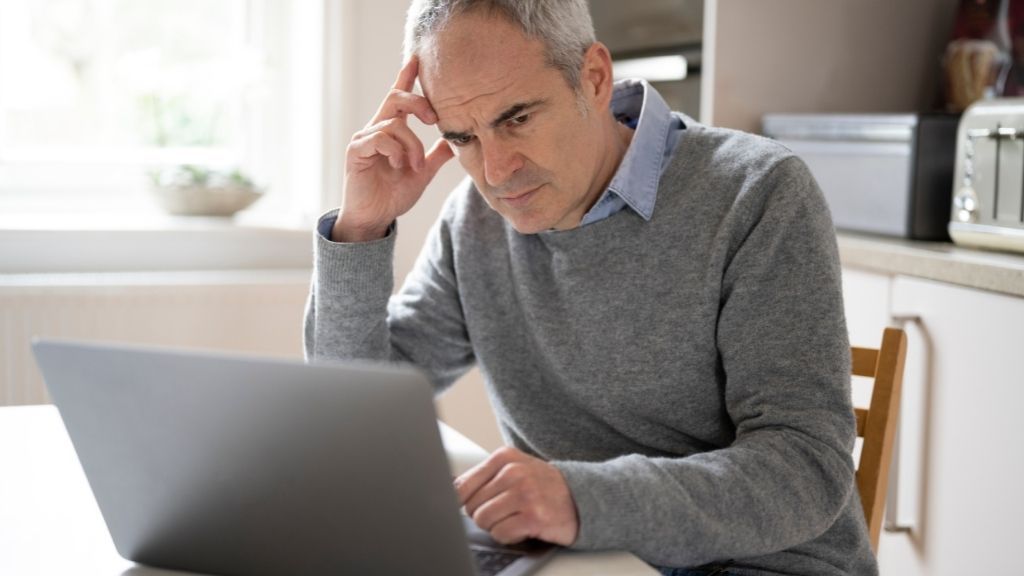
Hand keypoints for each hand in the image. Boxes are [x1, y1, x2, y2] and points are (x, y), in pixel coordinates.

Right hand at [335, 57, 454, 241]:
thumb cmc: (393, 195)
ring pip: (394, 125)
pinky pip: (380, 138)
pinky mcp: (356, 151)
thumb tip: (456, 141)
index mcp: (391, 131)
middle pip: (394, 98)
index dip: (406, 77)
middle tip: (435, 119)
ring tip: (414, 166)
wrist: (374, 219)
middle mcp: (376, 129)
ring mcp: (364, 139)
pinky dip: (396, 151)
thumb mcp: (423, 173)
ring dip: (412, 146)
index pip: (399, 97)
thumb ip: (437, 155)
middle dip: (417, 102)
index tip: (416, 58)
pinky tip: (400, 166)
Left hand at [455, 446, 578, 545]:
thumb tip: (449, 489)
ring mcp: (525, 494)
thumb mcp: (513, 469)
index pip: (461, 486)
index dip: (463, 503)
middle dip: (484, 515)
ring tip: (514, 518)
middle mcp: (514, 472)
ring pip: (483, 521)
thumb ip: (483, 477)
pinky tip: (522, 527)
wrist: (581, 497)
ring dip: (496, 526)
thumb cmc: (542, 485)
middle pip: (471, 506)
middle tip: (505, 511)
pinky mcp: (534, 517)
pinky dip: (508, 536)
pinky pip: (500, 534)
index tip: (475, 506)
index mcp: (504, 457)